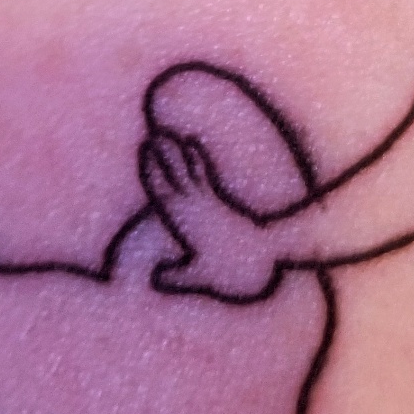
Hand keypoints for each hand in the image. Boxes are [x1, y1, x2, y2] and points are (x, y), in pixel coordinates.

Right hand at [140, 131, 280, 300]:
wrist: (268, 257)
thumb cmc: (232, 270)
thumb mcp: (200, 277)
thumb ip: (176, 277)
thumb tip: (154, 277)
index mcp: (188, 221)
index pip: (164, 192)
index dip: (153, 171)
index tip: (145, 148)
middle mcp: (198, 206)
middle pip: (176, 176)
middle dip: (165, 157)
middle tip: (154, 136)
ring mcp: (210, 202)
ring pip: (189, 172)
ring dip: (178, 154)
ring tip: (170, 135)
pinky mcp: (220, 204)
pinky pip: (203, 176)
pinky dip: (196, 161)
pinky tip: (193, 147)